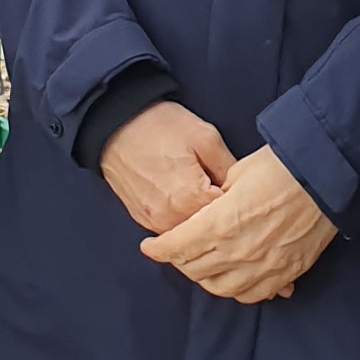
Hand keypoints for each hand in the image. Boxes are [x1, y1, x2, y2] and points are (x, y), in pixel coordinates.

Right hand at [98, 102, 233, 237]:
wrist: (114, 123)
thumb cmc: (159, 125)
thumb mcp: (205, 137)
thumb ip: (230, 169)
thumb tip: (244, 191)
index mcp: (190, 198)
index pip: (228, 220)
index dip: (240, 206)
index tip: (243, 194)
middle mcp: (170, 219)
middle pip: (209, 234)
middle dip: (221, 218)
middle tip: (228, 195)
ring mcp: (153, 223)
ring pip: (189, 237)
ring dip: (201, 223)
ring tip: (205, 195)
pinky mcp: (142, 220)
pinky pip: (171, 231)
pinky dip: (183, 222)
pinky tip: (187, 201)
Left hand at [143, 146, 337, 304]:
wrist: (328, 176)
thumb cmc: (282, 165)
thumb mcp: (238, 172)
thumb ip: (217, 198)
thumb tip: (212, 208)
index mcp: (220, 224)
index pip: (176, 247)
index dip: (157, 249)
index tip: (149, 247)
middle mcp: (237, 252)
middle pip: (194, 270)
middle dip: (179, 261)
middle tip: (175, 251)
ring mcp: (263, 267)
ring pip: (220, 288)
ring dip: (205, 278)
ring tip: (202, 266)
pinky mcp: (285, 273)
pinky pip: (252, 294)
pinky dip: (236, 289)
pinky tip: (233, 278)